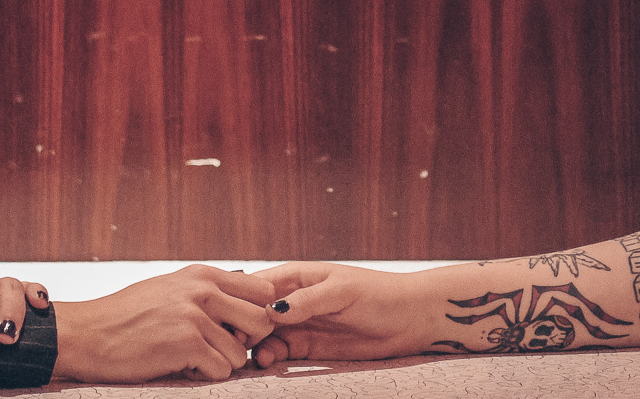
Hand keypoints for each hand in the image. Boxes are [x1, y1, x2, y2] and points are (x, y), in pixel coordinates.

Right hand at [49, 264, 278, 383]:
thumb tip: (243, 306)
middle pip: (262, 320)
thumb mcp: (171, 289)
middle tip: (220, 349)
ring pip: (240, 353)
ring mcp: (195, 316)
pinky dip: (203, 375)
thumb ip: (206, 293)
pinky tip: (180, 367)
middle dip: (246, 342)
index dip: (257, 314)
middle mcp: (203, 290)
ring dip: (219, 364)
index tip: (237, 329)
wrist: (88, 334)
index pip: (262, 290)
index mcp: (202, 274)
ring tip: (191, 359)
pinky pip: (220, 370)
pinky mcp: (185, 343)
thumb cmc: (127, 316)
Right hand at [247, 262, 440, 367]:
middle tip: (234, 344)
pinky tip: (267, 362)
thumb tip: (272, 310)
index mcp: (297, 276)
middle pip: (255, 313)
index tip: (229, 318)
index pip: (257, 286)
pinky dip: (269, 357)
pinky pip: (280, 352)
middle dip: (242, 327)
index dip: (239, 301)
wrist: (409, 319)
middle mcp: (293, 299)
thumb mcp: (341, 291)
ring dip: (253, 345)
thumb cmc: (378, 294)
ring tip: (253, 358)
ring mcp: (300, 324)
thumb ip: (307, 300)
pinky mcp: (309, 347)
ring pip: (263, 335)